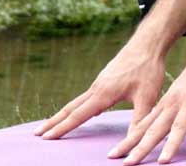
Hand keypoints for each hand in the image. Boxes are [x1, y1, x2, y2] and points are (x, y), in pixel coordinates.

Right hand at [36, 40, 165, 138]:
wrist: (146, 44)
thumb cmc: (148, 69)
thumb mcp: (147, 98)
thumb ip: (139, 121)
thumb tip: (134, 142)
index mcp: (103, 94)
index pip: (78, 115)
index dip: (63, 128)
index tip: (47, 137)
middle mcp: (96, 88)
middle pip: (70, 108)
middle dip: (53, 122)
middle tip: (37, 133)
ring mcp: (98, 83)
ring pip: (76, 102)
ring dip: (62, 115)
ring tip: (51, 125)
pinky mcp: (104, 80)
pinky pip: (85, 97)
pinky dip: (75, 107)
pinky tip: (78, 112)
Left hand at [110, 46, 185, 163]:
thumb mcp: (178, 91)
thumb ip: (169, 109)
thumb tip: (158, 124)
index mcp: (165, 103)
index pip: (142, 126)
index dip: (128, 141)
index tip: (113, 155)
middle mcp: (174, 104)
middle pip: (154, 130)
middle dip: (139, 148)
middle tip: (126, 163)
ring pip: (179, 127)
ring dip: (170, 145)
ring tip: (162, 162)